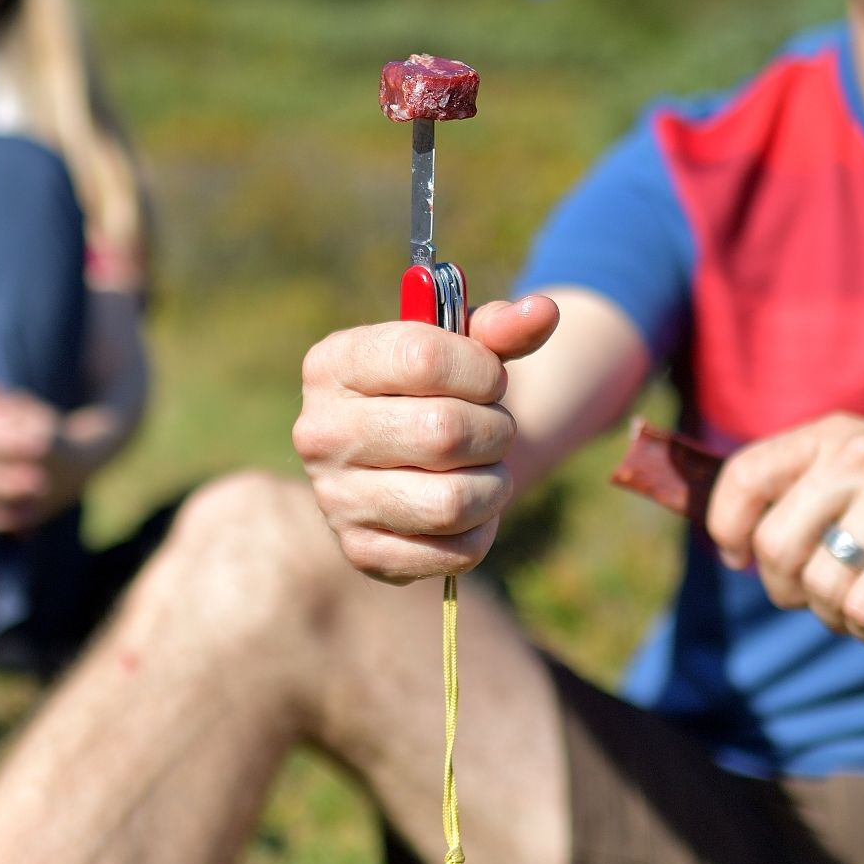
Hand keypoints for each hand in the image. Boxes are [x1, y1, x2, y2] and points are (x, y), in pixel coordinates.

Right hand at [292, 296, 560, 582]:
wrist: (398, 463)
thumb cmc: (432, 392)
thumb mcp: (458, 349)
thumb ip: (499, 328)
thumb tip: (545, 311)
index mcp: (331, 364)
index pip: (424, 358)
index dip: (482, 370)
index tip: (489, 378)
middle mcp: (319, 432)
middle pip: (444, 433)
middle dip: (495, 430)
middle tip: (492, 428)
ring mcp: (335, 498)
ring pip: (453, 501)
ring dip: (493, 484)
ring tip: (485, 469)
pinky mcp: (362, 551)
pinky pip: (454, 552)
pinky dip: (480, 530)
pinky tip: (467, 509)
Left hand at [706, 414, 863, 643]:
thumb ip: (810, 488)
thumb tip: (737, 543)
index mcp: (835, 435)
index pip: (743, 474)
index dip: (726, 526)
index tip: (740, 559)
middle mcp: (859, 457)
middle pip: (774, 546)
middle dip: (785, 589)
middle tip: (819, 598)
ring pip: (817, 585)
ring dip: (834, 616)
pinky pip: (863, 609)